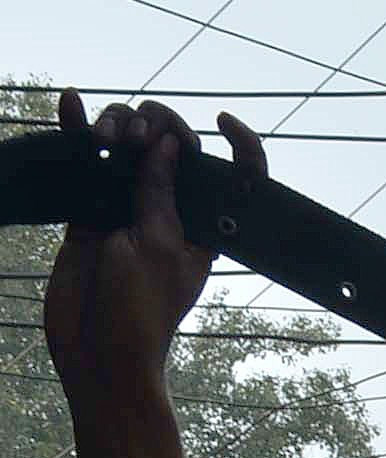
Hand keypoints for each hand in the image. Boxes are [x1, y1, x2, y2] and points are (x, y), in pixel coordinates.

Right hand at [44, 96, 253, 408]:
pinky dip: (78, 132)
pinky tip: (73, 103)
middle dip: (156, 125)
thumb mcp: (157, 245)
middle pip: (170, 144)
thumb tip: (166, 144)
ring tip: (104, 137)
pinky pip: (87, 164)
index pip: (235, 172)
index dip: (239, 142)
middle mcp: (169, 211)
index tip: (224, 120)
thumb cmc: (139, 312)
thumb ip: (158, 191)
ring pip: (125, 147)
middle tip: (135, 141)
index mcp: (204, 222)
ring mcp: (127, 209)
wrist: (97, 354)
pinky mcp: (89, 212)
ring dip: (115, 125)